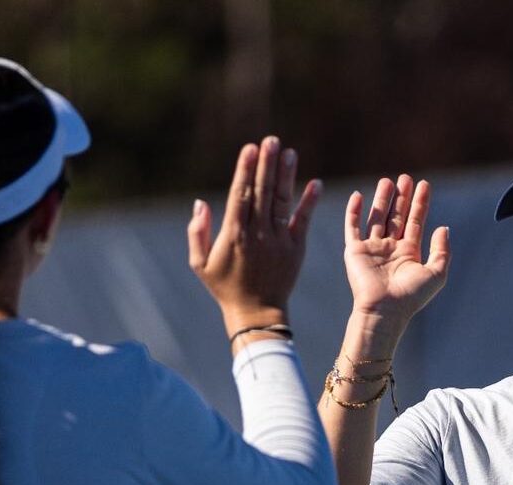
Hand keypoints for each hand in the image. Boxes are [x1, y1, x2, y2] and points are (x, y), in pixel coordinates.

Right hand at [188, 136, 321, 334]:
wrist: (257, 314)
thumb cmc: (225, 287)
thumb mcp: (200, 264)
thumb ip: (197, 232)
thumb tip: (200, 202)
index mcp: (233, 235)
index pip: (240, 195)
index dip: (245, 170)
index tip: (250, 148)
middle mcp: (257, 235)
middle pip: (262, 193)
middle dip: (267, 165)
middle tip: (271, 140)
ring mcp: (278, 241)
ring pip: (282, 202)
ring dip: (287, 176)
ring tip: (290, 153)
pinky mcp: (296, 249)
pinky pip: (303, 221)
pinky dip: (309, 202)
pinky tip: (315, 183)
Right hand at [343, 175, 449, 335]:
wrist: (384, 310)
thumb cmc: (410, 297)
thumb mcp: (436, 273)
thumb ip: (442, 250)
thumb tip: (444, 227)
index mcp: (409, 253)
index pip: (415, 222)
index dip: (420, 203)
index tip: (424, 184)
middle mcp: (390, 249)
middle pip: (397, 216)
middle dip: (402, 197)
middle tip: (405, 178)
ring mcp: (372, 249)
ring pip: (377, 217)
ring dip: (382, 199)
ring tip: (387, 181)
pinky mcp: (354, 251)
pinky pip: (352, 227)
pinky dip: (353, 211)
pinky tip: (358, 195)